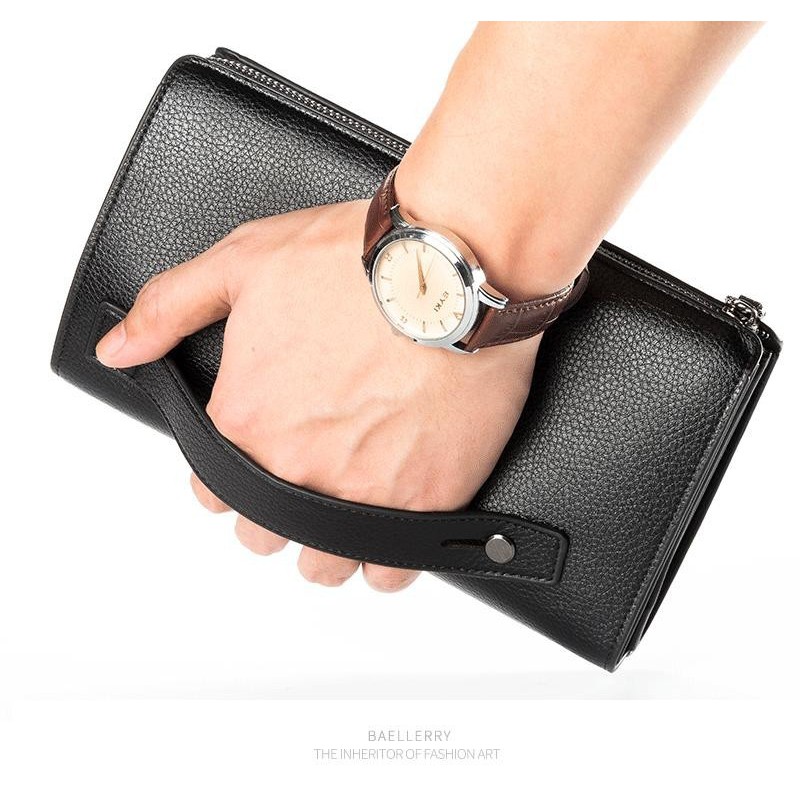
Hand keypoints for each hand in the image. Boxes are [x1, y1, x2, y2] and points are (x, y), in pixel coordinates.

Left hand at [95, 199, 540, 590]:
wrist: (453, 268)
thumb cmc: (358, 262)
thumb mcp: (243, 262)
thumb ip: (169, 309)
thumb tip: (118, 348)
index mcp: (248, 419)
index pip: (214, 490)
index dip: (232, 476)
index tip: (259, 458)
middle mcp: (298, 467)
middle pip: (266, 532)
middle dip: (278, 512)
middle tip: (310, 475)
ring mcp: (362, 493)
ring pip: (324, 563)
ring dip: (329, 545)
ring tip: (350, 509)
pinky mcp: (426, 501)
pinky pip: (392, 570)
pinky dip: (389, 561)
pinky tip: (392, 531)